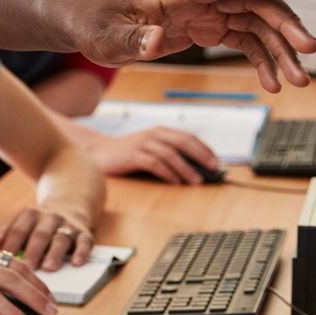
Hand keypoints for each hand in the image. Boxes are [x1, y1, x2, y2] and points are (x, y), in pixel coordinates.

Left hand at [0, 207, 93, 271]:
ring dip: (55, 254)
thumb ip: (4, 234)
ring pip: (61, 238)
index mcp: (30, 215)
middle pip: (39, 235)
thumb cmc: (36, 226)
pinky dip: (81, 252)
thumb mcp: (20, 225)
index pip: (18, 230)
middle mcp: (49, 217)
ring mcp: (68, 225)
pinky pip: (85, 242)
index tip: (3, 262)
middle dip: (32, 251)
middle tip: (26, 268)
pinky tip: (76, 263)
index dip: (10, 245)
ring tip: (48, 268)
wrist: (68, 207)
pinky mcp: (84, 233)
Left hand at [75, 0, 315, 91]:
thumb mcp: (105, 37)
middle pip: (252, 2)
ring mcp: (203, 11)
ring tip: (298, 80)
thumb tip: (156, 42)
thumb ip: (132, 40)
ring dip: (279, 49)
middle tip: (309, 51)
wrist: (84, 20)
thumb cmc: (93, 22)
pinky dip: (260, 59)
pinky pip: (242, 40)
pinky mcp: (203, 28)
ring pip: (254, 23)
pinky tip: (272, 83)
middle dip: (284, 25)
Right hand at [87, 127, 221, 184]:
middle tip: (213, 168)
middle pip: (183, 142)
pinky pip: (154, 163)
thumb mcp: (151, 149)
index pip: (188, 136)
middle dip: (201, 155)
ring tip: (197, 181)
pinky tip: (176, 182)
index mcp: (160, 131)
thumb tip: (197, 170)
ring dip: (186, 168)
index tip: (217, 161)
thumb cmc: (129, 155)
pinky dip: (167, 173)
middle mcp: (153, 134)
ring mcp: (142, 144)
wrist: (99, 153)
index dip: (204, 148)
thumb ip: (170, 155)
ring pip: (170, 154)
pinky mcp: (132, 155)